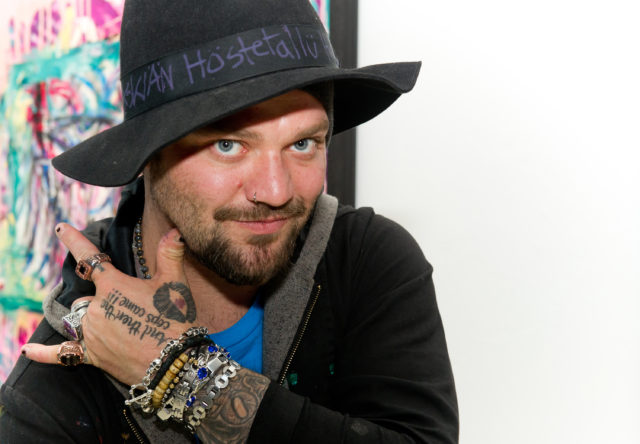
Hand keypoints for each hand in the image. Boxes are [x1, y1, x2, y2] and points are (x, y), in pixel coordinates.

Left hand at [22, 223, 196, 385]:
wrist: (174, 362)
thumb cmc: (175, 320)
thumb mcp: (175, 283)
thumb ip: (171, 253)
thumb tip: (175, 230)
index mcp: (113, 285)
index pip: (90, 257)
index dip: (74, 240)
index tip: (60, 228)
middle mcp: (97, 307)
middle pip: (87, 295)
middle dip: (104, 298)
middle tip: (133, 308)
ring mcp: (92, 332)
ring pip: (79, 318)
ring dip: (90, 318)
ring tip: (115, 326)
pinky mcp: (92, 355)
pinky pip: (62, 354)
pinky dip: (42, 354)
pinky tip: (27, 351)